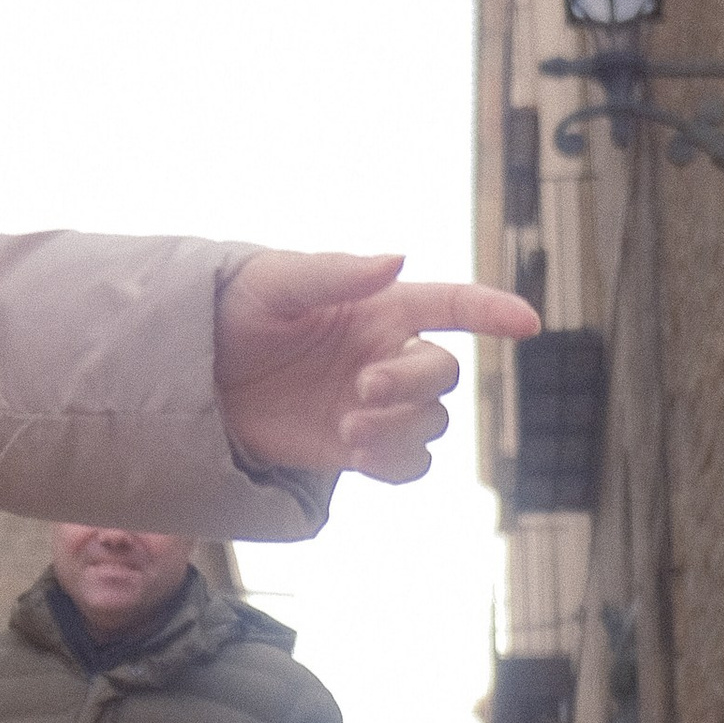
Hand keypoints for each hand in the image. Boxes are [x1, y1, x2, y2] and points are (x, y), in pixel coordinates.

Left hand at [216, 250, 539, 484]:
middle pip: (443, 373)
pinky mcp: (352, 449)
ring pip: (429, 423)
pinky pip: (405, 464)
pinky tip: (360, 455)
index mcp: (380, 308)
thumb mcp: (275, 283)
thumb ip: (336, 274)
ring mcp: (373, 405)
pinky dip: (395, 464)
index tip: (528, 324)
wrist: (195, 377)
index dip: (493, 311)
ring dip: (400, 429)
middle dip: (411, 384)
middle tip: (361, 390)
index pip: (453, 304)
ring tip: (348, 428)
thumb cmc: (231, 312)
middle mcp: (386, 355)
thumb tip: (397, 259)